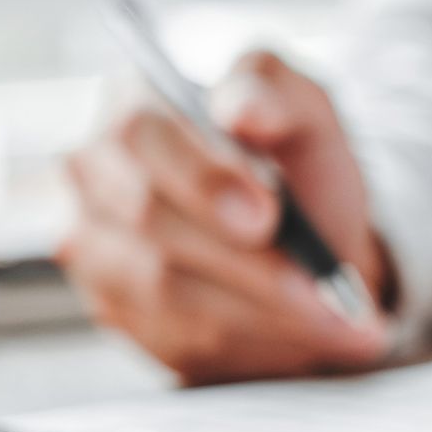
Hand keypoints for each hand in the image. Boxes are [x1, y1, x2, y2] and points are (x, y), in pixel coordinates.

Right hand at [60, 51, 391, 382]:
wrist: (306, 243)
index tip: (268, 216)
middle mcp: (95, 172)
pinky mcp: (113, 305)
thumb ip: (276, 92)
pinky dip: (248, 340)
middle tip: (320, 289)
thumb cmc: (297, 168)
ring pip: (163, 287)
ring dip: (259, 310)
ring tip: (338, 321)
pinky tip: (304, 337)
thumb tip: (241, 106)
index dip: (206, 180)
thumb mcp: (306, 114)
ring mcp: (92, 243)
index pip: (145, 136)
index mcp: (135, 104)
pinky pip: (172, 333)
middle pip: (148, 219)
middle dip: (245, 260)